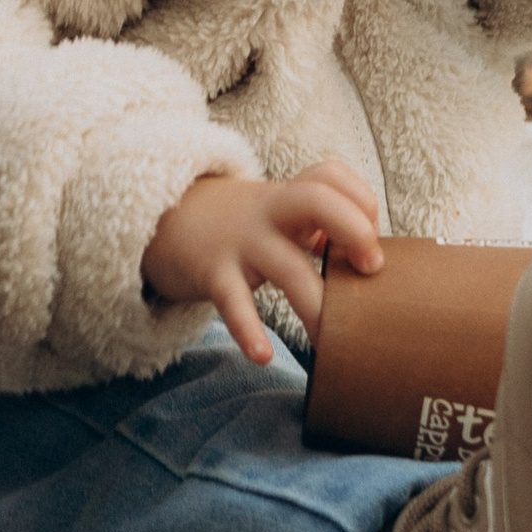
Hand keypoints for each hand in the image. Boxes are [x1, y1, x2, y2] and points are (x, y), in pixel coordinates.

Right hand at [140, 160, 383, 364]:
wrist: (161, 222)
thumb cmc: (240, 227)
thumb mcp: (277, 215)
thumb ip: (320, 229)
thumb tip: (365, 266)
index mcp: (288, 196)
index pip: (333, 176)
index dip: (363, 202)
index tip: (367, 238)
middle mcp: (269, 212)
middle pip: (317, 198)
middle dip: (355, 230)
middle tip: (370, 270)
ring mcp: (242, 241)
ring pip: (288, 268)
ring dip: (318, 306)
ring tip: (331, 343)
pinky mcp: (214, 274)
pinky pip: (234, 303)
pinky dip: (249, 330)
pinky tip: (262, 356)